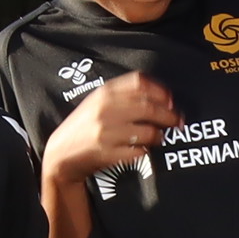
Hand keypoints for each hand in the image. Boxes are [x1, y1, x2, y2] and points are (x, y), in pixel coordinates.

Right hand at [45, 72, 176, 182]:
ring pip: (148, 132)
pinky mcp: (108, 153)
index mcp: (104, 93)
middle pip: (149, 108)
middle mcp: (105, 110)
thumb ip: (124, 95)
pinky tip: (142, 149)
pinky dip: (145, 151)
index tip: (171, 100)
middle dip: (169, 116)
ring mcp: (106, 132)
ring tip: (158, 137)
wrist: (61, 154)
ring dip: (159, 136)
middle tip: (177, 122)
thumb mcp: (98, 103)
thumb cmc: (84, 126)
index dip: (160, 91)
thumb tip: (163, 97)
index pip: (140, 83)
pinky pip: (140, 151)